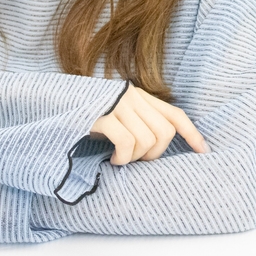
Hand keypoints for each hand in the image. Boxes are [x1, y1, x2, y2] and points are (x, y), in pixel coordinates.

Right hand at [90, 83, 210, 164]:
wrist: (51, 102)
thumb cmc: (85, 114)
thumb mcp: (115, 114)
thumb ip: (136, 120)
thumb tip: (158, 146)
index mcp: (138, 95)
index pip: (174, 114)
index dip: (192, 134)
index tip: (204, 152)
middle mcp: (132, 96)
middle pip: (164, 132)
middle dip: (154, 155)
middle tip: (136, 160)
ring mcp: (117, 104)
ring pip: (147, 140)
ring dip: (135, 158)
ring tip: (119, 159)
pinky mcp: (103, 116)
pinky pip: (127, 143)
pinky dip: (123, 158)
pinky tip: (111, 159)